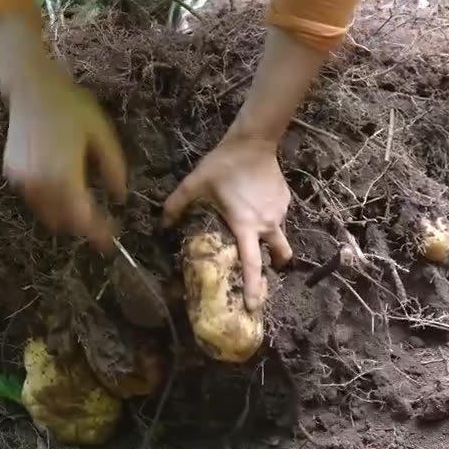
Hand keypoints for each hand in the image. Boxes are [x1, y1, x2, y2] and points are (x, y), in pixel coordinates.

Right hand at [0, 19, 126, 250]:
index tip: (112, 241)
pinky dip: (50, 202)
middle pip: (64, 223)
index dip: (98, 233)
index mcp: (64, 176)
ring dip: (65, 217)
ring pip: (47, 215)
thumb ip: (113, 169)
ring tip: (83, 206)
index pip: (83, 219)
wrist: (30, 87)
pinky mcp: (11, 174)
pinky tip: (63, 188)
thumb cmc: (70, 106)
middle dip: (82, 226)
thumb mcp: (102, 134)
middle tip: (101, 224)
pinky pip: (34, 200)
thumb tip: (119, 197)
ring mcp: (22, 181)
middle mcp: (39, 185)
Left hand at [163, 131, 292, 310]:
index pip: (252, 264)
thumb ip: (176, 205)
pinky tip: (255, 206)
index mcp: (245, 226)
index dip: (252, 288)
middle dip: (274, 268)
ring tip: (254, 233)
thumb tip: (162, 225)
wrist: (254, 141)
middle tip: (264, 271)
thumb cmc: (223, 165)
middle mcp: (266, 224)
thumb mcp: (195, 184)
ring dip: (270, 242)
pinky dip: (269, 220)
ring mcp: (279, 213)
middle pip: (280, 256)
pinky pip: (278, 218)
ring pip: (279, 236)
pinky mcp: (286, 201)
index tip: (252, 306)